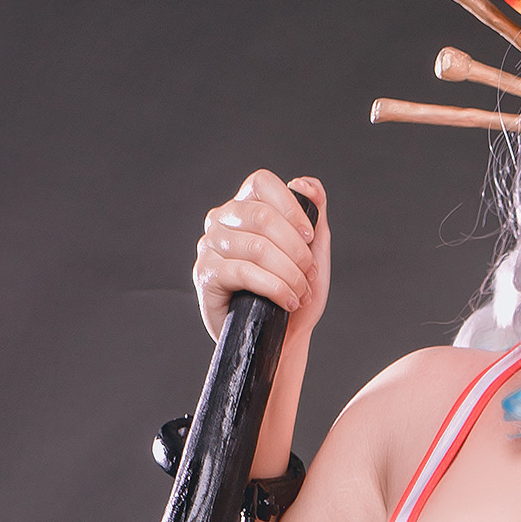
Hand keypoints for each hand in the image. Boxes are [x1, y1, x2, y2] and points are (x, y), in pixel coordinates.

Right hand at [193, 172, 329, 343]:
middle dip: (295, 249)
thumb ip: (315, 215)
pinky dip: (274, 287)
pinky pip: (243, 271)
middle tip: (309, 275)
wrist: (281, 338)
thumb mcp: (314, 252)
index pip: (262, 183)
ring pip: (256, 247)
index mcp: (245, 206)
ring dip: (289, 273)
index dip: (290, 206)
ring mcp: (209, 245)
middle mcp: (222, 220)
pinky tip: (288, 301)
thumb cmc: (294, 294)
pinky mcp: (206, 274)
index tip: (310, 237)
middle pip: (262, 216)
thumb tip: (307, 185)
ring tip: (300, 293)